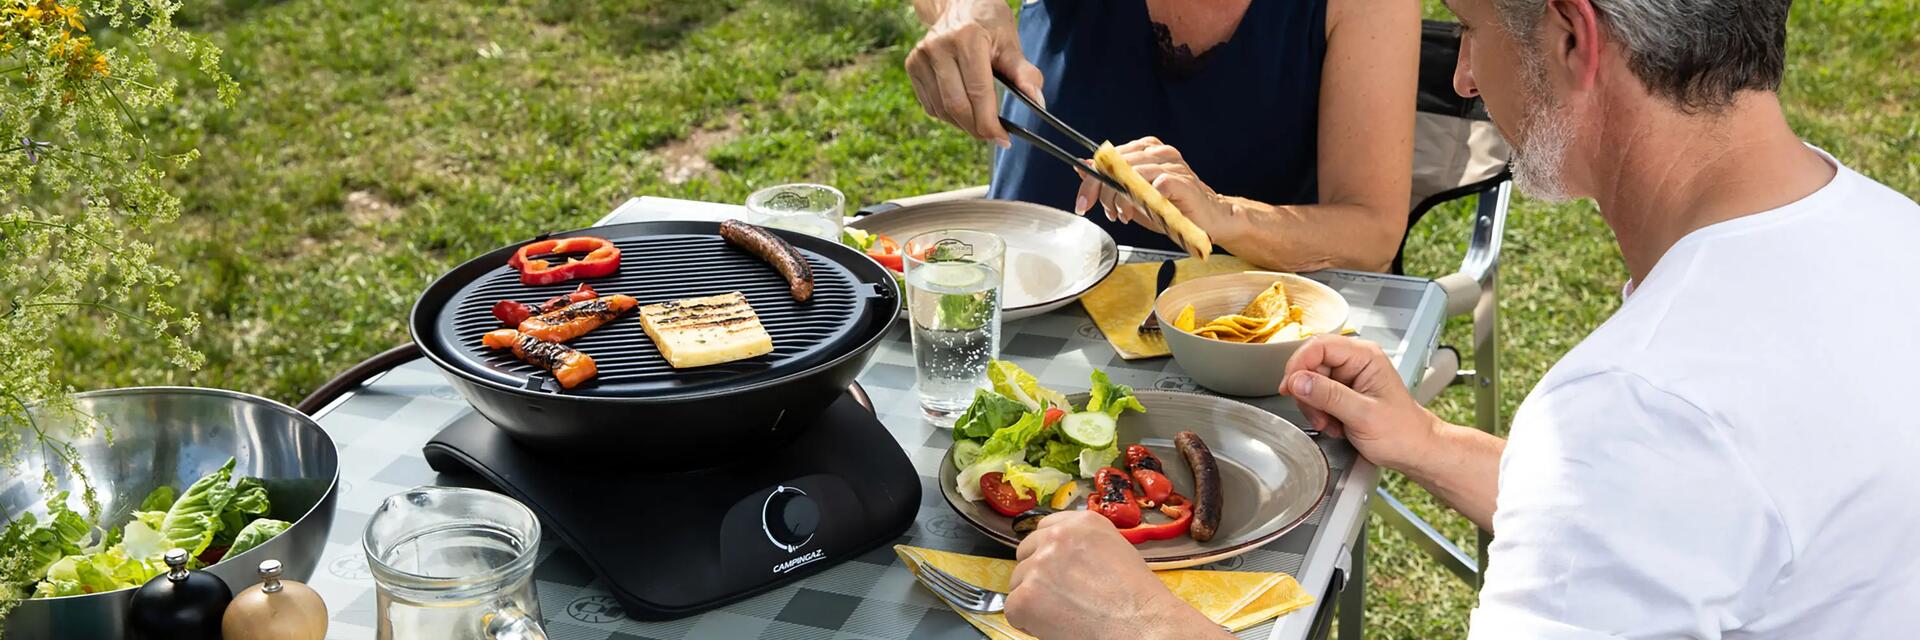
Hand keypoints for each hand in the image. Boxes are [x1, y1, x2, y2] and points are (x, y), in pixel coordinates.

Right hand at [906, 0, 1044, 146]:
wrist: (958, 3)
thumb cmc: (988, 22)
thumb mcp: (1010, 42)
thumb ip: (1024, 73)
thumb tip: (1038, 102)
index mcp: (966, 38)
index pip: (978, 93)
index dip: (990, 123)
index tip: (1002, 139)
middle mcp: (939, 47)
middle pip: (957, 106)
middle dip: (977, 129)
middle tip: (993, 136)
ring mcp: (921, 57)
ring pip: (942, 110)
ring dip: (963, 125)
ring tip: (980, 122)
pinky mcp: (913, 66)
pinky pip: (930, 105)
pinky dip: (948, 116)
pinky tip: (963, 109)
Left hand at [1006, 511, 1219, 638]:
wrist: (1142, 626)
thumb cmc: (1138, 597)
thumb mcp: (1116, 550)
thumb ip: (1085, 543)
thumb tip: (1064, 553)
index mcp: (1081, 522)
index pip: (1045, 529)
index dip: (1048, 553)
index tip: (1056, 569)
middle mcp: (1057, 537)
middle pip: (1026, 553)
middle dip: (1037, 574)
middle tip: (1061, 596)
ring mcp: (1039, 565)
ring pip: (1018, 582)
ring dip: (1033, 599)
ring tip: (1064, 613)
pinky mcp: (1026, 596)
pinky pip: (1013, 609)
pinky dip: (1028, 622)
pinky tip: (1055, 625)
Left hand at [1075, 137, 1233, 238]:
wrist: (1209, 220)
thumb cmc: (1172, 207)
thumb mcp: (1133, 195)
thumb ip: (1110, 180)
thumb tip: (1082, 167)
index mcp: (1147, 150)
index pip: (1109, 157)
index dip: (1091, 180)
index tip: (1083, 202)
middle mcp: (1160, 153)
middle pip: (1118, 164)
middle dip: (1103, 191)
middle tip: (1106, 212)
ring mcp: (1174, 165)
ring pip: (1134, 173)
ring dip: (1123, 199)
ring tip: (1125, 215)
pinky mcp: (1184, 182)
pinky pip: (1160, 182)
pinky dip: (1147, 196)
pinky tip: (1145, 206)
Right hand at [1280, 336, 1440, 469]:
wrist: (1414, 450)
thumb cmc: (1403, 432)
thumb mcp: (1363, 415)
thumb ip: (1329, 396)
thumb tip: (1298, 381)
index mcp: (1365, 356)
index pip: (1319, 345)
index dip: (1299, 364)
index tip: (1290, 386)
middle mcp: (1355, 362)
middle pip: (1311, 363)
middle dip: (1307, 392)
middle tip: (1316, 414)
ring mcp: (1348, 377)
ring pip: (1310, 382)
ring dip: (1313, 407)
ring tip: (1330, 423)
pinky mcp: (1343, 392)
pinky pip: (1316, 396)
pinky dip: (1319, 413)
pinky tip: (1334, 425)